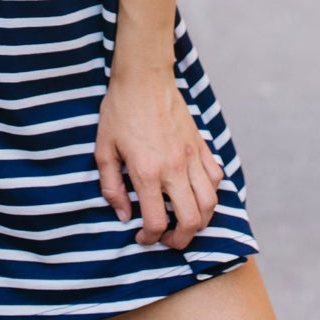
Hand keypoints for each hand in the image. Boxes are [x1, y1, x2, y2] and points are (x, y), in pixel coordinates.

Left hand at [95, 62, 225, 250]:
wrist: (144, 78)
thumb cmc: (119, 112)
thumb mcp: (103, 150)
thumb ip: (111, 187)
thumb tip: (124, 215)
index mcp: (146, 172)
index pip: (156, 221)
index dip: (149, 238)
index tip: (142, 237)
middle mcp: (174, 168)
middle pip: (190, 220)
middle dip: (181, 240)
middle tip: (168, 239)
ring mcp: (191, 156)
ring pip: (210, 203)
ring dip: (200, 221)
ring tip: (185, 222)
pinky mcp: (201, 145)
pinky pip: (216, 177)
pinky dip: (211, 192)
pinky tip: (196, 193)